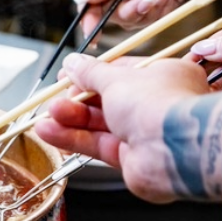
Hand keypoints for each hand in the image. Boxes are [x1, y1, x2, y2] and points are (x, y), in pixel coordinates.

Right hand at [35, 53, 209, 202]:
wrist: (176, 149)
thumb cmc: (157, 103)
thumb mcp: (117, 79)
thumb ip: (90, 73)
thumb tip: (73, 63)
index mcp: (162, 76)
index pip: (120, 73)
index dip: (90, 75)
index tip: (66, 77)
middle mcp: (155, 104)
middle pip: (107, 100)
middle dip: (77, 101)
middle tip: (54, 101)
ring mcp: (144, 133)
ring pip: (100, 125)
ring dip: (71, 121)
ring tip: (45, 119)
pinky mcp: (132, 158)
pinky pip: (98, 145)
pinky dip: (74, 139)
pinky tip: (51, 133)